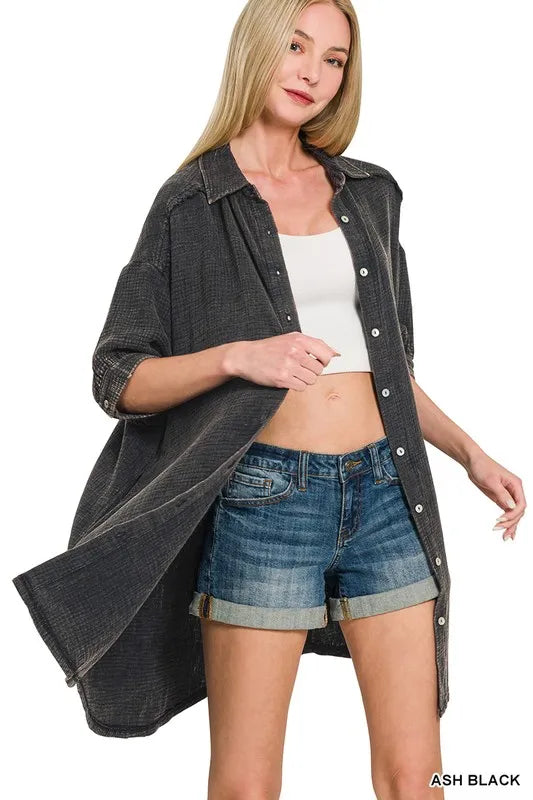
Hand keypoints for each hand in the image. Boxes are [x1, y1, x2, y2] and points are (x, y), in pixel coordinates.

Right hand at [225, 332, 340, 389]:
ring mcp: (289, 365)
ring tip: (293, 373)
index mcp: (299, 339)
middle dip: (312, 371)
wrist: (246, 356)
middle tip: (300, 368)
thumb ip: (315, 344)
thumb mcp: (292, 338)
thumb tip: (336, 353)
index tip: (317, 362)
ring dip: (304, 379)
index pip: (326, 354)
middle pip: (319, 369)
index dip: (325, 361)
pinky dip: (296, 385)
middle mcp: (295, 351)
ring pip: (312, 380)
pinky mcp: (282, 378)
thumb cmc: (268, 348)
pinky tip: (288, 379)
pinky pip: (301, 387)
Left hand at [464, 451, 525, 540]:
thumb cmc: (482, 466)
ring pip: (514, 514)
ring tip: (505, 537)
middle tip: (498, 529)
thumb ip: (501, 494)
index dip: (513, 514)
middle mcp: (515, 491)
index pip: (521, 504)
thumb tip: (511, 506)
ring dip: (510, 525)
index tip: (501, 519)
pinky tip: (507, 531)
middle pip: (518, 511)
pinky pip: (508, 512)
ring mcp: (508, 495)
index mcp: (516, 484)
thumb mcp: (491, 480)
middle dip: (511, 522)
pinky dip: (508, 521)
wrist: (473, 462)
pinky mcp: (501, 498)